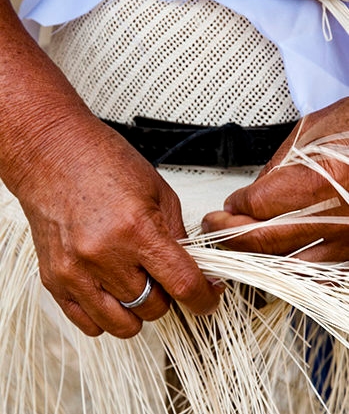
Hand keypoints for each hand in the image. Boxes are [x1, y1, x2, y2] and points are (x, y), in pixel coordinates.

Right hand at [13, 117, 221, 337]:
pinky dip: (108, 317)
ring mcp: (75, 271)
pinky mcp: (54, 279)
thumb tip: (191, 268)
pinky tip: (111, 294)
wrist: (51, 154)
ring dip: (138, 311)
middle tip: (162, 275)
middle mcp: (104, 255)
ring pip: (123, 324)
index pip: (182, 284)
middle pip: (154, 307)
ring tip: (136, 284)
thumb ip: (176, 236)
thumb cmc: (102, 163)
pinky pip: (89, 324)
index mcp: (136, 229)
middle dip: (167, 295)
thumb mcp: (158, 191)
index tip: (206, 300)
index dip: (203, 299)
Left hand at [202, 98, 348, 261]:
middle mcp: (337, 217)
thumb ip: (275, 168)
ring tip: (239, 242)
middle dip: (230, 234)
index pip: (257, 206)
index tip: (226, 207)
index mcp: (323, 180)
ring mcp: (348, 240)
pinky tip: (276, 257)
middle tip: (215, 227)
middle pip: (264, 240)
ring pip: (285, 264)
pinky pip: (316, 274)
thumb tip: (250, 197)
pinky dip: (290, 268)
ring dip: (254, 255)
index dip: (234, 207)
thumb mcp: (311, 133)